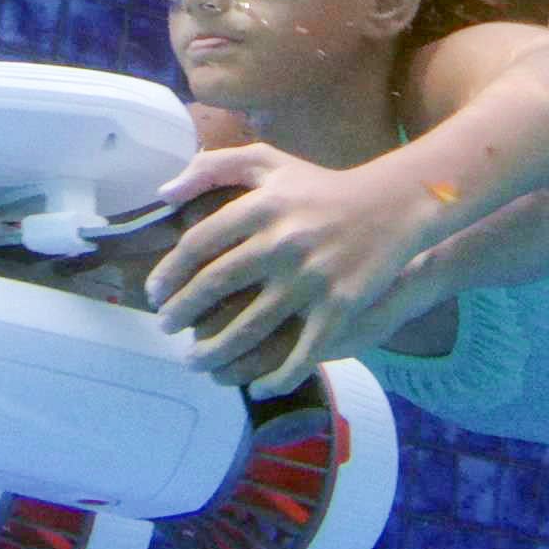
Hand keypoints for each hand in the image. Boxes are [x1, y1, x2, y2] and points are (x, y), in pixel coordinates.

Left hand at [143, 145, 447, 395]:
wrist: (394, 206)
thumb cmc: (321, 186)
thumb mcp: (268, 161)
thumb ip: (214, 167)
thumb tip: (163, 192)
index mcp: (262, 205)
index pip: (199, 244)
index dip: (169, 272)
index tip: (154, 293)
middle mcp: (283, 241)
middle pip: (216, 286)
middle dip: (182, 313)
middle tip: (166, 328)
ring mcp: (313, 278)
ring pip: (251, 326)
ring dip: (215, 350)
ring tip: (195, 360)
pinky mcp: (340, 307)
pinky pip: (302, 352)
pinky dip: (277, 376)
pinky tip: (258, 387)